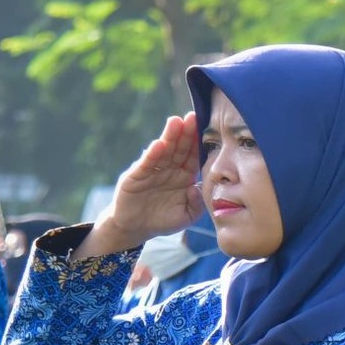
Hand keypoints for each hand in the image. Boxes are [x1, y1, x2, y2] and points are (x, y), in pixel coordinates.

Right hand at [79, 112, 202, 260]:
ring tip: (176, 122)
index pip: (193, 156)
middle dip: (186, 133)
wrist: (135, 228)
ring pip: (163, 152)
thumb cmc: (163, 220)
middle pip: (179, 148)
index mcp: (184, 176)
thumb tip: (199, 187)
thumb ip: (198, 203)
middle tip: (193, 117)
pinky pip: (146, 165)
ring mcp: (152, 171)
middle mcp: (169, 170)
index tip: (209, 128)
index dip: (199, 143)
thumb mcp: (187, 214)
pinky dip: (152, 155)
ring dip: (169, 137)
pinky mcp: (135, 177)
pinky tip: (159, 145)